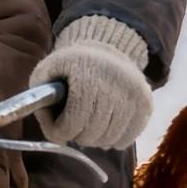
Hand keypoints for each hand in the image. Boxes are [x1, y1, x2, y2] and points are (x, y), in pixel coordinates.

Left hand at [31, 16, 151, 148]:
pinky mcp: (146, 104)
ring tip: (89, 126)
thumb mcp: (46, 72)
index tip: (60, 129)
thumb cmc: (70, 66)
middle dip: (78, 136)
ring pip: (109, 138)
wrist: (106, 48)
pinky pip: (128, 138)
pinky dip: (114, 139)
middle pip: (92, 132)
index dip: (62, 131)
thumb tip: (55, 136)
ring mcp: (133, 93)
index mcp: (85, 70)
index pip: (74, 120)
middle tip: (74, 128)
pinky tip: (106, 127)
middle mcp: (114, 80)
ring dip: (95, 139)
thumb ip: (41, 102)